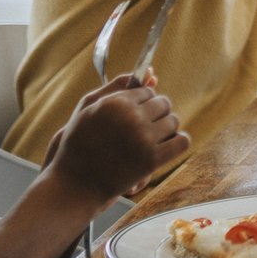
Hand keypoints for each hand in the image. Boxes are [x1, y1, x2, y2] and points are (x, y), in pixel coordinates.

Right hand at [46, 75, 188, 203]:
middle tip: (145, 129)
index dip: (144, 104)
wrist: (74, 184)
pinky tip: (167, 148)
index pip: (148, 92)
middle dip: (157, 115)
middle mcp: (132, 117)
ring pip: (174, 121)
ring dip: (167, 129)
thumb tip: (151, 73)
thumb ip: (117, 89)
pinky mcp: (152, 160)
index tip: (137, 115)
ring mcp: (143, 139)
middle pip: (164, 104)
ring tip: (151, 140)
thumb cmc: (80, 145)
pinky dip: (178, 143)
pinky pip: (182, 142)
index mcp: (116, 102)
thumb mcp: (88, 110)